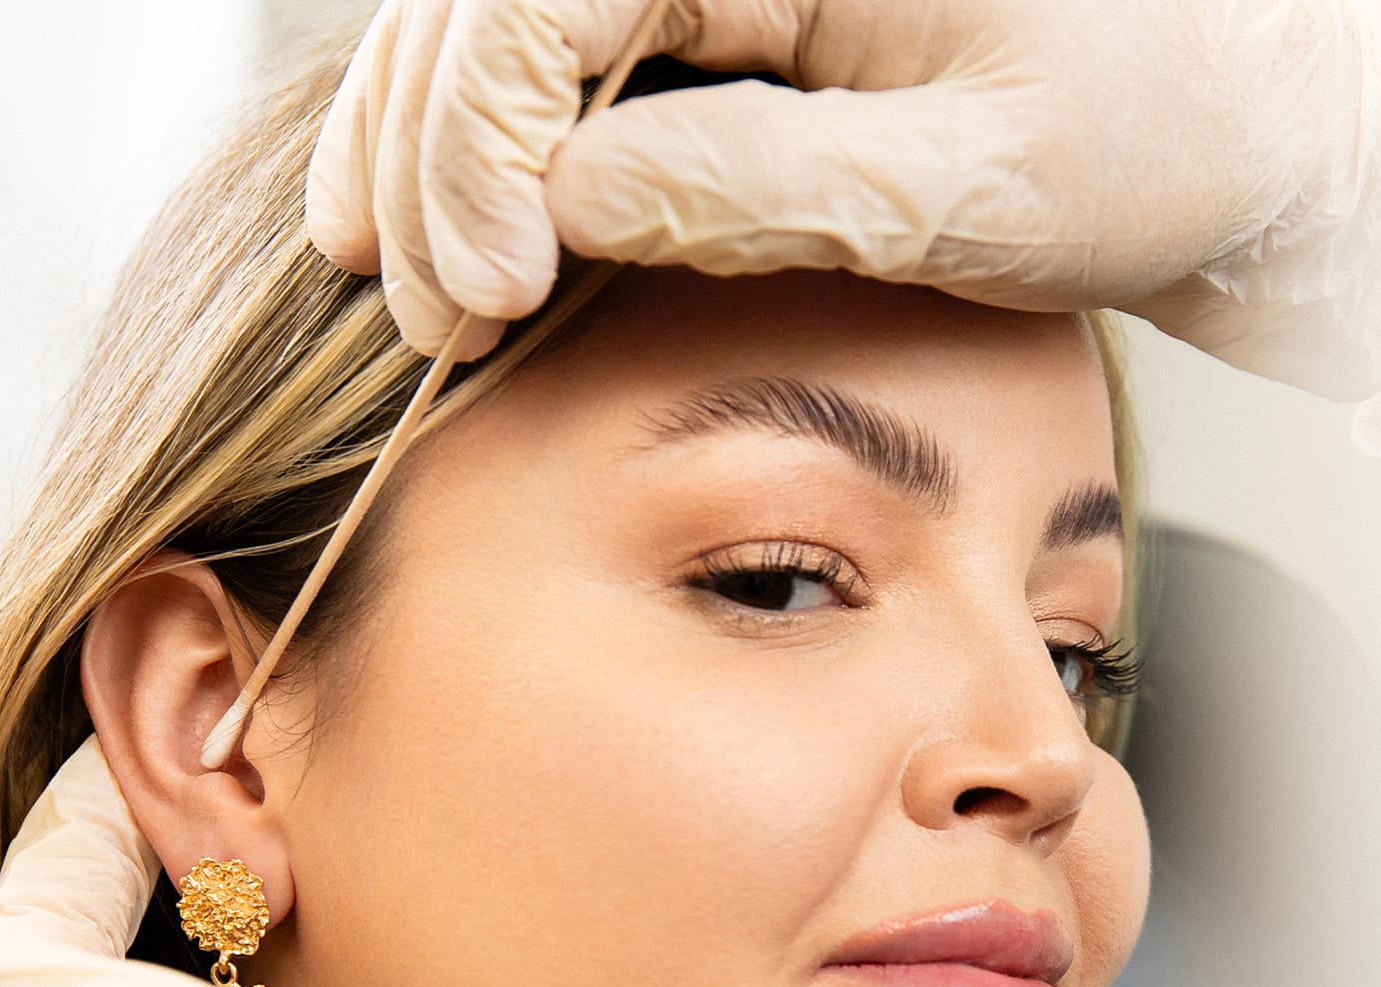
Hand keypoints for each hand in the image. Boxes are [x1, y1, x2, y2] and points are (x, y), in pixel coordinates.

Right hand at [307, 0, 1380, 406]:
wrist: (1234, 116)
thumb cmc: (1144, 135)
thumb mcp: (964, 187)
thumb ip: (757, 185)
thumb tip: (563, 207)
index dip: (480, 146)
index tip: (487, 299)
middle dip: (433, 159)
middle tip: (432, 323)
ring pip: (497, 15)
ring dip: (424, 141)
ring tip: (385, 266)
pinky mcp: (724, 4)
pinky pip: (558, 46)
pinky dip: (481, 132)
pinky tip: (447, 217)